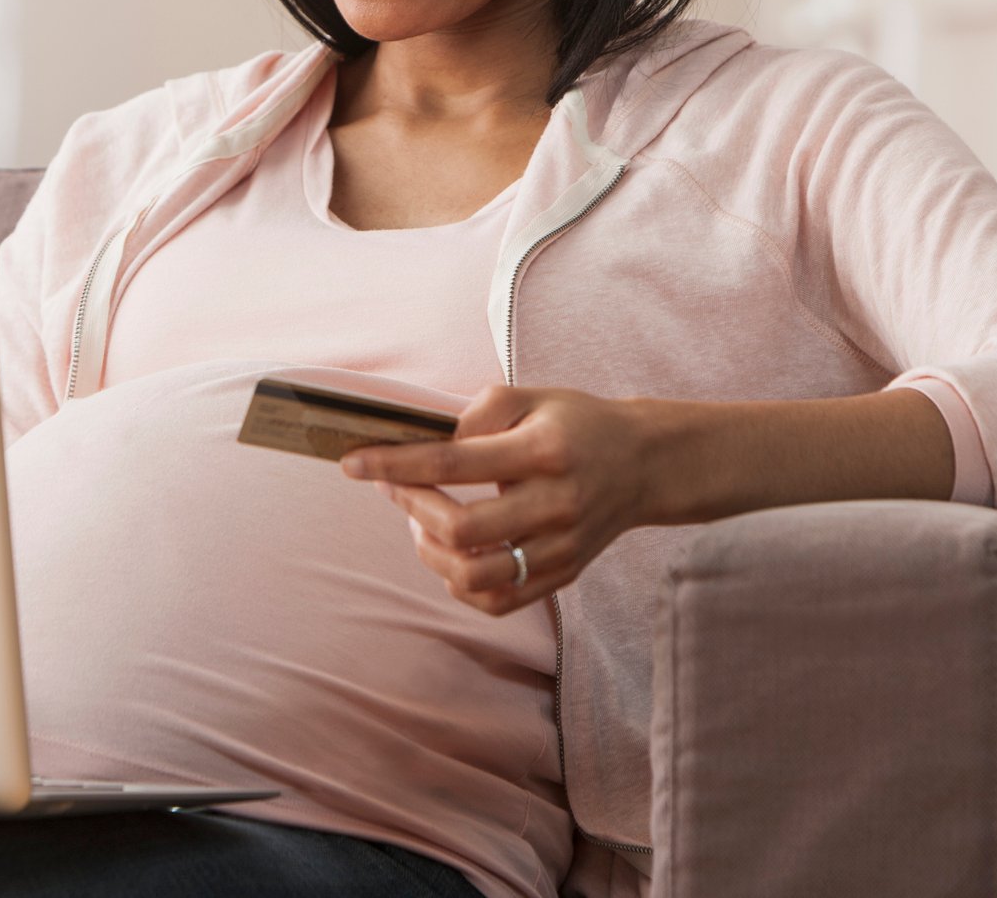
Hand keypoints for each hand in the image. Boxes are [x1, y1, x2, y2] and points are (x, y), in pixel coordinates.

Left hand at [339, 385, 657, 616]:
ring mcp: (561, 548)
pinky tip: (450, 553)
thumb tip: (427, 441)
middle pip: (461, 529)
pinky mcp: (563, 575)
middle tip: (395, 486)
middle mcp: (555, 505)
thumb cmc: (576, 424)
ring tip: (421, 523)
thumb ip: (477, 412)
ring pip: (475, 576)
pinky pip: (497, 601)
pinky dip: (459, 583)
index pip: (452, 463)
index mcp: (543, 452)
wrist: (643, 464)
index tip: (352, 462)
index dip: (395, 464)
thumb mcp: (531, 396)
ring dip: (429, 551)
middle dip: (410, 507)